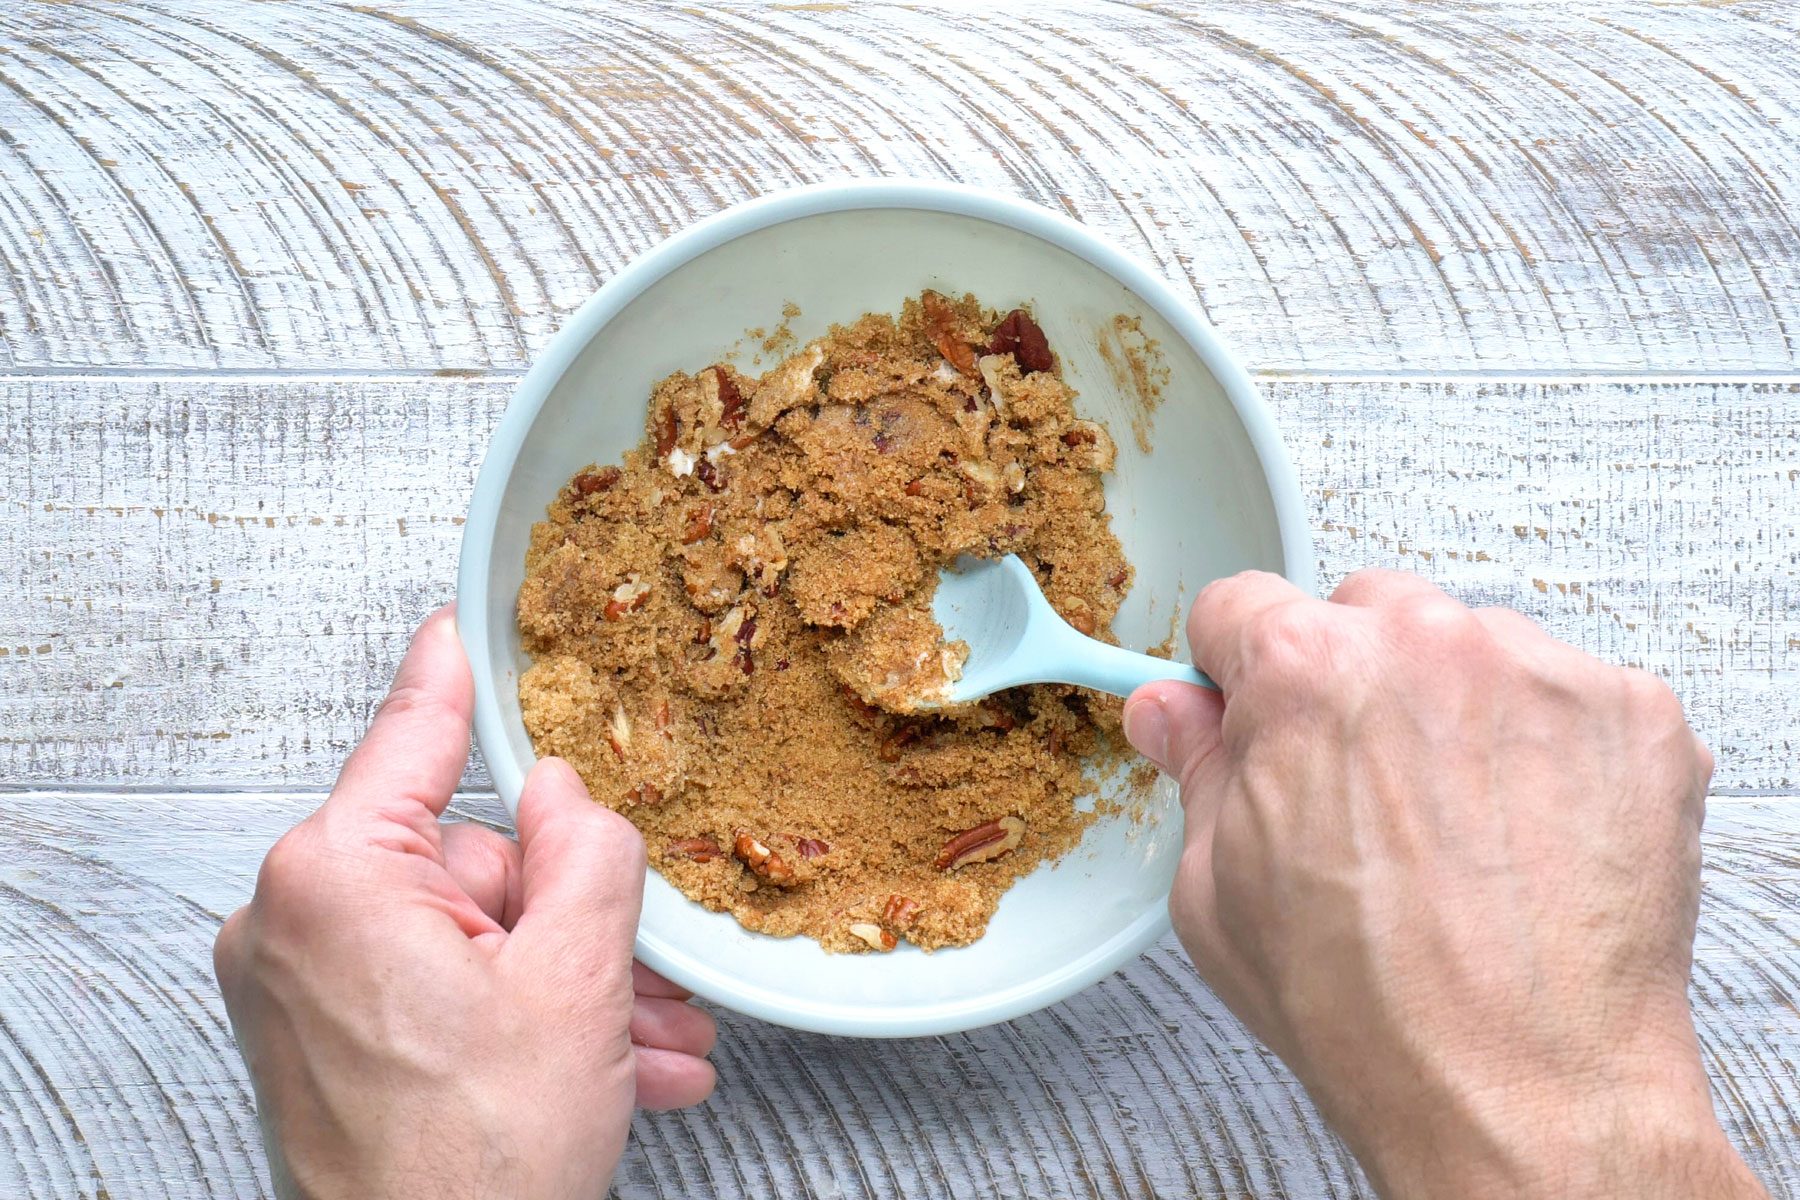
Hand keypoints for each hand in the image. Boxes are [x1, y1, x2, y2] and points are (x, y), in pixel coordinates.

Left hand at [214, 607, 714, 1199]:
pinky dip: (525, 1019)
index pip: (413, 743)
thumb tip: (572, 795)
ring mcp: (306, 990)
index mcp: (334, 879)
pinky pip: (443, 991)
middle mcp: (296, 924)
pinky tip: (607, 1065)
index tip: (454, 623)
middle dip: (572, 918)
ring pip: (472, 938)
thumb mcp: (575, 979)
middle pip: (473, 863)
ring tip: (644, 1040)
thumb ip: (586, 855)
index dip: (453, 677)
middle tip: (642, 974)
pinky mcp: (326, 1043)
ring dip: (570, 985)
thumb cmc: (475, 1165)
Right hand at [1125, 570, 1765, 1199]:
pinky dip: (1546, 750)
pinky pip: (1569, 697)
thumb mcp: (1218, 891)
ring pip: (1472, 647)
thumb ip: (1196, 770)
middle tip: (1357, 786)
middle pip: (1364, 612)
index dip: (1234, 669)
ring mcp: (1545, 674)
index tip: (1252, 711)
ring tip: (1454, 828)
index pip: (1242, 605)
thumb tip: (1171, 712)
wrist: (1525, 1092)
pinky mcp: (1637, 718)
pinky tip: (1526, 837)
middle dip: (1350, 680)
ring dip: (1452, 707)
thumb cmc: (1370, 1009)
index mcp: (1307, 671)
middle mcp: (1428, 646)